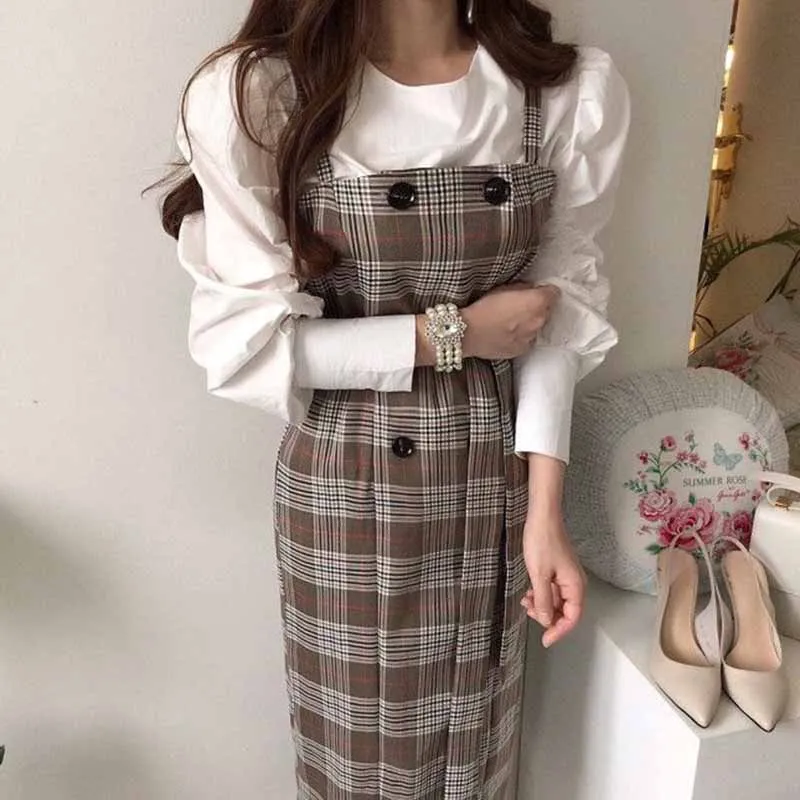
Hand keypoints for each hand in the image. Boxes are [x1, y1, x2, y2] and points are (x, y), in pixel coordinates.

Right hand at [461, 283, 559, 359]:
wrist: (469, 333)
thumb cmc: (484, 307)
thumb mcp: (504, 287)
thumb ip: (523, 288)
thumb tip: (530, 290)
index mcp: (538, 302)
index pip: (554, 293)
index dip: (544, 291)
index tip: (535, 292)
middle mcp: (540, 320)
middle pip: (547, 311)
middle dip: (537, 308)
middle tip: (520, 307)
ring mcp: (532, 337)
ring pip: (537, 327)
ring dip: (529, 324)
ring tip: (511, 322)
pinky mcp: (523, 349)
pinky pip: (528, 340)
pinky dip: (521, 337)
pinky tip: (507, 334)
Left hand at [520, 507, 586, 647]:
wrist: (542, 517)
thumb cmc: (542, 541)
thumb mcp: (539, 575)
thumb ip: (544, 601)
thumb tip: (546, 621)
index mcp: (575, 586)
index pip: (572, 618)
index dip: (559, 631)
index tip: (545, 640)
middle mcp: (575, 583)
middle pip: (565, 611)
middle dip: (547, 616)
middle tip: (530, 611)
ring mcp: (567, 577)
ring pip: (557, 601)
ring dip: (542, 605)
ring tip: (526, 600)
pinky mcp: (558, 571)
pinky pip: (552, 590)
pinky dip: (541, 595)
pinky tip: (529, 593)